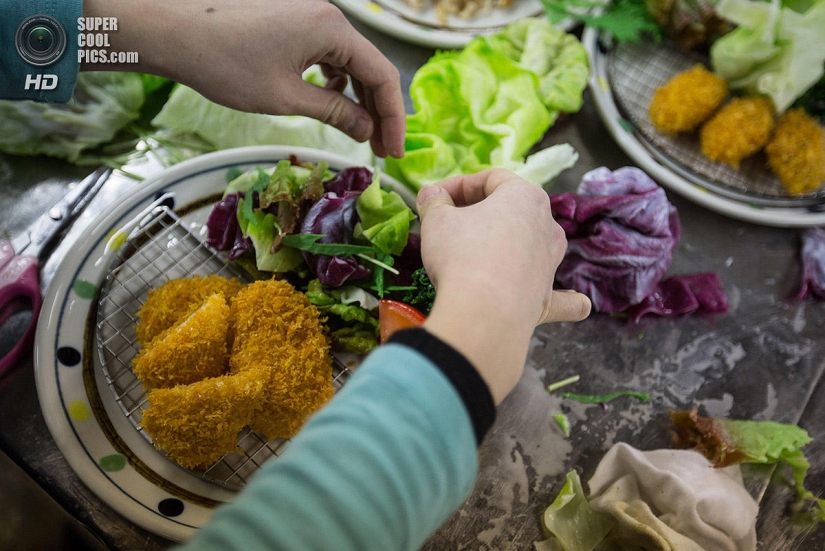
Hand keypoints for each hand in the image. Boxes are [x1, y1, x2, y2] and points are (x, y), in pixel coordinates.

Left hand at [82, 0, 405, 157]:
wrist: (172, 29)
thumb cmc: (225, 63)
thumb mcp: (286, 97)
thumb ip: (334, 112)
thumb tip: (366, 130)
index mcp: (332, 29)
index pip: (382, 75)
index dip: (393, 118)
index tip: (393, 152)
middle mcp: (327, 15)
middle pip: (369, 66)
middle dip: (377, 110)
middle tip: (379, 149)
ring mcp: (308, 14)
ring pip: (349, 59)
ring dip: (356, 96)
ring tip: (356, 131)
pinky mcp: (290, 18)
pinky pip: (326, 51)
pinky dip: (334, 79)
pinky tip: (327, 99)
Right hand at [417, 169, 590, 403]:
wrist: (483, 313)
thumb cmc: (461, 255)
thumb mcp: (436, 220)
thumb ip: (434, 202)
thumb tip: (431, 194)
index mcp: (525, 196)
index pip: (490, 179)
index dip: (459, 185)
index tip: (436, 197)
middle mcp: (547, 226)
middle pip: (512, 210)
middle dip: (479, 213)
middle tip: (448, 223)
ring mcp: (552, 262)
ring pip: (534, 244)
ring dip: (510, 244)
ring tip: (477, 254)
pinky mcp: (548, 297)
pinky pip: (562, 296)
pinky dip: (567, 299)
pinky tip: (580, 304)